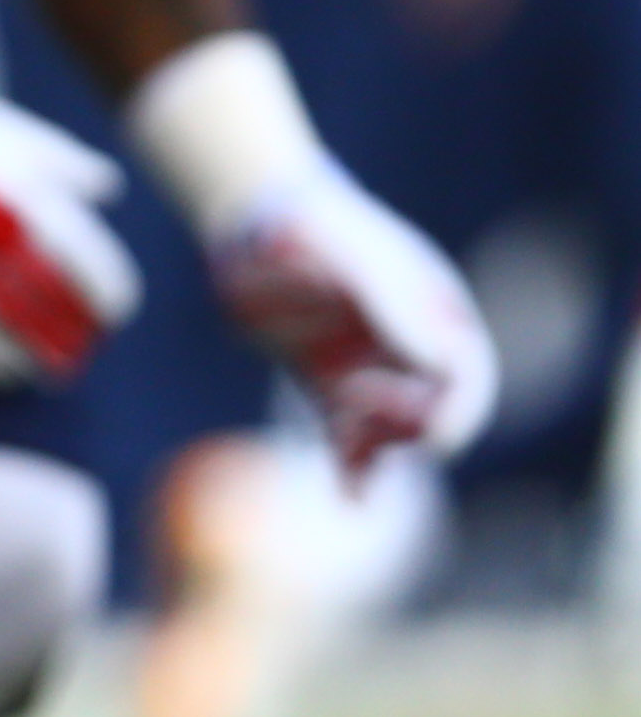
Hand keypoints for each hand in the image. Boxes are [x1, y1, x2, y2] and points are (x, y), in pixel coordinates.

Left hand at [201, 156, 494, 475]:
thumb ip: (393, 306)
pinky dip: (352, 470)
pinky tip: (347, 497)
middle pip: (433, 419)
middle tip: (352, 408)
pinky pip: (348, 441)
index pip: (467, 382)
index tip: (419, 423)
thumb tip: (437, 365)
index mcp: (437, 316)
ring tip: (344, 451)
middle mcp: (411, 352)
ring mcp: (371, 372)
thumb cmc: (311, 226)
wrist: (249, 219)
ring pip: (391, 435)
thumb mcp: (350, 257)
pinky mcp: (328, 389)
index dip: (451, 409)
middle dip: (406, 429)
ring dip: (376, 450)